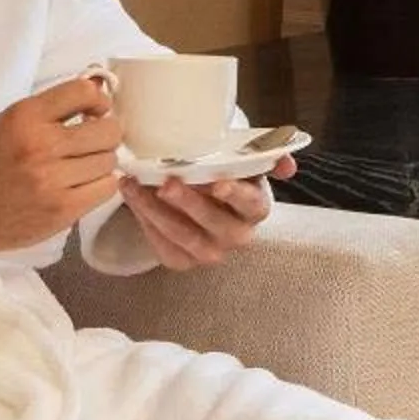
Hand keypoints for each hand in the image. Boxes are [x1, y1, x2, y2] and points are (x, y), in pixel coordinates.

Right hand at [0, 77, 123, 252]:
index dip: (99, 101)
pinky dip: (99, 186)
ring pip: (110, 161)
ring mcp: (52, 179)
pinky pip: (107, 188)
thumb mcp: (11, 122)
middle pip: (108, 130)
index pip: (84, 92)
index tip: (96, 111)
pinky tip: (82, 185)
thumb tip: (100, 87)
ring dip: (100, 164)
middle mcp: (40, 145)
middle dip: (105, 136)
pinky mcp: (63, 208)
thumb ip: (53, 106)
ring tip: (80, 168)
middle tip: (91, 144)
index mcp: (26, 117)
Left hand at [115, 166, 279, 271]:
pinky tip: (132, 197)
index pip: (250, 204)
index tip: (218, 184)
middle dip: (188, 204)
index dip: (235, 195)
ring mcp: (210, 253)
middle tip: (166, 184)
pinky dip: (144, 221)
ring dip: (156, 211)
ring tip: (134, 186)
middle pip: (214, 224)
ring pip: (183, 236)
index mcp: (256, 209)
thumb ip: (266, 158)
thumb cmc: (225, 177)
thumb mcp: (246, 164)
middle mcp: (237, 236)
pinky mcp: (182, 261)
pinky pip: (162, 245)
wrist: (206, 203)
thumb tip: (286, 165)